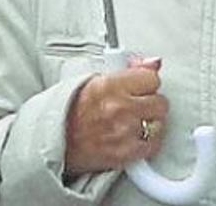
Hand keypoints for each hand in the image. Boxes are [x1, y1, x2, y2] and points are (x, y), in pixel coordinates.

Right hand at [65, 56, 167, 174]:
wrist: (55, 141)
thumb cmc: (69, 110)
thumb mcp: (91, 80)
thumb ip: (126, 70)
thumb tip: (153, 62)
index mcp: (109, 85)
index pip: (152, 78)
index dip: (146, 82)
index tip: (141, 86)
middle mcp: (119, 108)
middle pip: (160, 102)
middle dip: (151, 103)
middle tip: (136, 105)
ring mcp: (125, 132)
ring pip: (160, 124)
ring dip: (150, 123)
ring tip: (132, 122)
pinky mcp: (127, 153)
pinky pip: (154, 145)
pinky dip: (148, 142)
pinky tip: (134, 136)